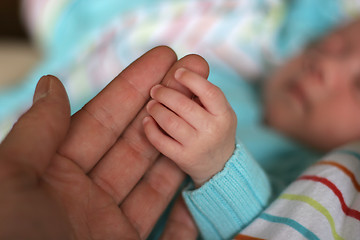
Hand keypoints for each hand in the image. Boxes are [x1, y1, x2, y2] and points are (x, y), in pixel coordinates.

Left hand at [0, 46, 208, 238]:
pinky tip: (200, 180)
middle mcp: (85, 196)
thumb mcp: (10, 183)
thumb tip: (52, 83)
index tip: (162, 60)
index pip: (100, 119)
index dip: (132, 87)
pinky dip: (186, 208)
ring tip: (202, 113)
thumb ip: (34, 134)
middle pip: (134, 141)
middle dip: (163, 106)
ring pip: (154, 177)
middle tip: (192, 73)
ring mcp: (110, 226)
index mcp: (53, 176)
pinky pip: (168, 228)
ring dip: (179, 146)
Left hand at [143, 68, 236, 186]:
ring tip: (151, 104)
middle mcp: (212, 130)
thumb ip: (205, 94)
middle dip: (165, 94)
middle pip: (184, 106)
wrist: (220, 165)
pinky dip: (150, 129)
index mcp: (224, 114)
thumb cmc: (216, 129)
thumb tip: (179, 71)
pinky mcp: (183, 159)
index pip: (209, 92)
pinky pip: (161, 142)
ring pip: (170, 122)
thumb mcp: (220, 111)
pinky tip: (147, 121)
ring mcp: (197, 146)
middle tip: (156, 90)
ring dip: (156, 109)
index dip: (192, 79)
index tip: (178, 72)